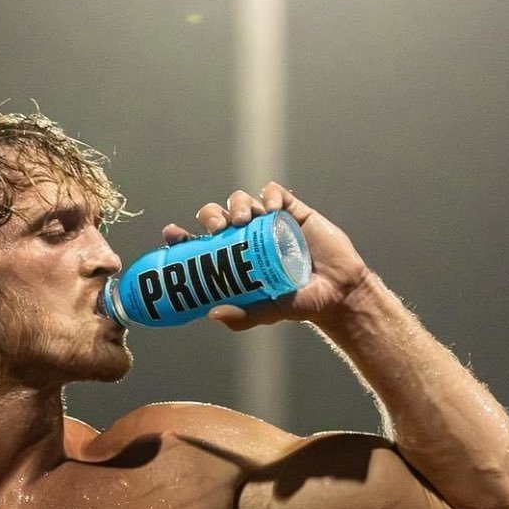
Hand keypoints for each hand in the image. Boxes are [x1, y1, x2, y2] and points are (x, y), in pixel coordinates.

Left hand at [162, 184, 369, 329]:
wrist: (337, 292)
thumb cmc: (298, 303)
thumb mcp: (268, 312)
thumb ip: (243, 316)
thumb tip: (212, 313)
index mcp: (233, 260)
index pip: (200, 244)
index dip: (183, 237)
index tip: (171, 234)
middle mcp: (246, 238)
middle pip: (217, 217)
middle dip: (210, 216)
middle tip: (216, 228)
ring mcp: (267, 223)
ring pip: (241, 201)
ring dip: (237, 204)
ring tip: (245, 219)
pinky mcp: (291, 211)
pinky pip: (274, 193)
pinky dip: (269, 195)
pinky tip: (272, 207)